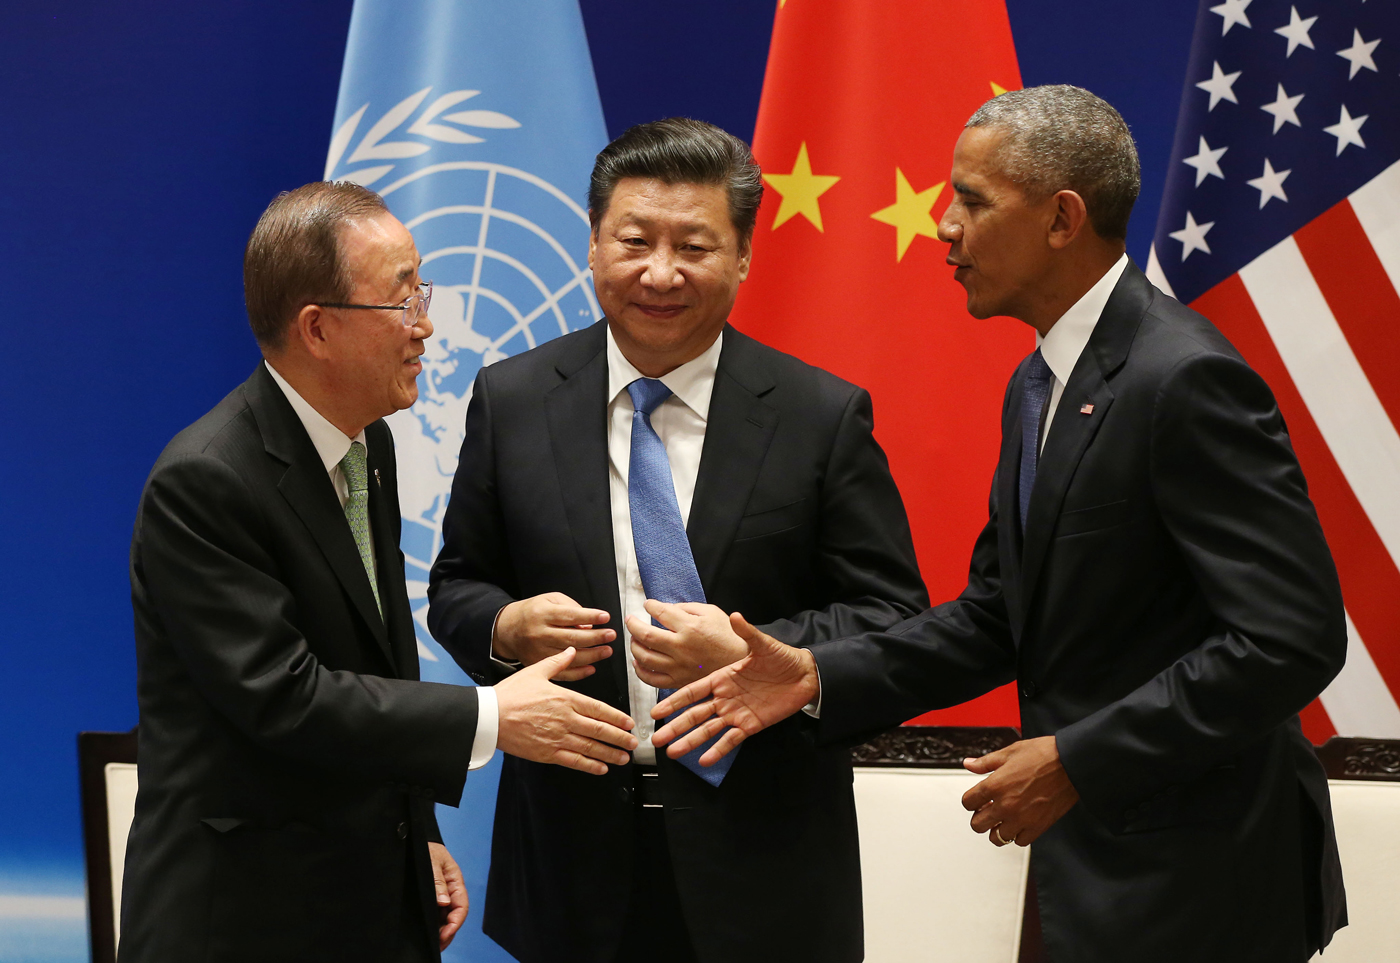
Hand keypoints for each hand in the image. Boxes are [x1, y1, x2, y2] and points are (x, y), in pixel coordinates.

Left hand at [427, 841, 466, 949]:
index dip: (455, 922)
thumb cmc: (426, 848)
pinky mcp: (431, 898)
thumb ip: (437, 880)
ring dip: (441, 932)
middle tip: (437, 946)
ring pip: (445, 918)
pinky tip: (429, 934)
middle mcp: (450, 891)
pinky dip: (434, 926)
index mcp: (455, 882)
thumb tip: (443, 902)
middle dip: (448, 933)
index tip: (445, 934)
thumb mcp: (432, 861)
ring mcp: (441, 896)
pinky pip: (436, 914)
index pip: (461, 907)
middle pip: (454, 916)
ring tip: (433, 944)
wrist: (414, 843)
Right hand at [494, 592, 614, 681]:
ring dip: (592, 656)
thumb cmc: (533, 612)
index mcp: (543, 614)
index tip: (605, 617)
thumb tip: (589, 625)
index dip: (590, 616)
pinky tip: (592, 667)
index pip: (570, 615)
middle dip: (596, 637)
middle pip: (572, 638)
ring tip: (606, 651)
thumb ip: (571, 608)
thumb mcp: (550, 600)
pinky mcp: (538, 664)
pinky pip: (561, 672)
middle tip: (611, 635)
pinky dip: (579, 673)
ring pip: (569, 657)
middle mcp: (540, 633)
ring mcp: (538, 651)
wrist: (507, 629)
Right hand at [494, 647, 637, 774]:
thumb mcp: (535, 671)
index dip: (617, 718)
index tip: (629, 723)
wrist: (489, 716)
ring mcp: (557, 737)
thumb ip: (558, 662)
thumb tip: (571, 651)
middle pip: (599, 730)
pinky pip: (574, 761)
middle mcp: (565, 719)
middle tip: (633, 743)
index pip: (599, 709)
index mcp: (565, 698)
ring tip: (623, 757)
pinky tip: (601, 768)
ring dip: (610, 753)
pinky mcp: (547, 753)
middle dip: (620, 738)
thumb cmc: (510, 694)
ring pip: (590, 747)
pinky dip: (590, 765)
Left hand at [626, 600, 747, 688]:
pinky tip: (639, 663)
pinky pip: (651, 679)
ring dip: (634, 646)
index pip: (660, 612)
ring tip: (634, 640)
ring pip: (644, 657)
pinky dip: (640, 670)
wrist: (740, 662)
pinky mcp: (678, 681)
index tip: (648, 605)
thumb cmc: (728, 637)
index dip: (650, 605)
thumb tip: (666, 608)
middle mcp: (682, 647)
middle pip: (645, 635)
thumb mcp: (711, 612)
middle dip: (633, 625)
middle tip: (631, 620)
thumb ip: (687, 608)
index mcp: (690, 628)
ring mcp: (679, 666)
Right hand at [650, 613, 817, 766]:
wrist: (805, 675)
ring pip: (708, 730)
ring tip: (673, 752)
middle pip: (694, 714)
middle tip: (657, 738)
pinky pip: (731, 740)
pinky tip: (704, 759)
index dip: (674, 701)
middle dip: (675, 726)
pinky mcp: (750, 725)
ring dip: (690, 741)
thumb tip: (735, 616)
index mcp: (723, 678)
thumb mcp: (763, 644)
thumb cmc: (782, 658)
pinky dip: (718, 750)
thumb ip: (747, 632)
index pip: (692, 691)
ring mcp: (736, 713)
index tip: (656, 711)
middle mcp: (725, 697)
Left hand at [961, 736, 1079, 846]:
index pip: (967, 803)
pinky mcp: (1038, 827)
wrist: (1071, 763)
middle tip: (987, 810)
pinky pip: (1020, 841)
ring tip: (1003, 818)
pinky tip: (1019, 823)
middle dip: (979, 817)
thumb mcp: (1009, 752)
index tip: (977, 798)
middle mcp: (1005, 806)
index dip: (970, 800)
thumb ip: (985, 762)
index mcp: (994, 786)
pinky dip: (1017, 835)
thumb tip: (968, 764)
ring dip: (996, 829)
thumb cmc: (1043, 755)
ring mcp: (1022, 819)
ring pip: (997, 838)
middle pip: (977, 825)